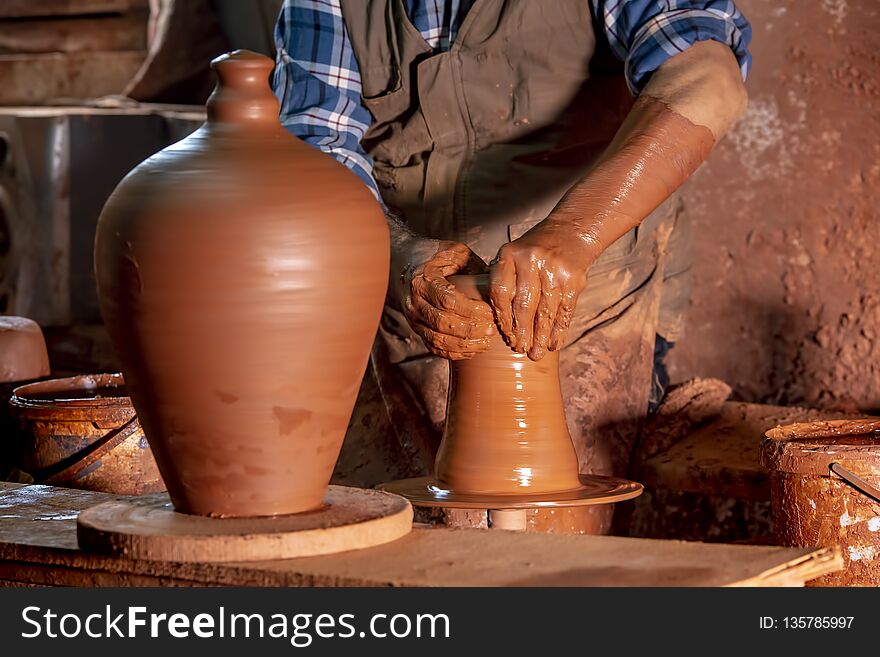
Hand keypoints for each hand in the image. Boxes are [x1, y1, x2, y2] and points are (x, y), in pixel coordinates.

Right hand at [392, 238, 494, 359]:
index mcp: (423, 279)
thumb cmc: (431, 254)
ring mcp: (413, 318)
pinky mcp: (416, 328)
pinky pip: (434, 347)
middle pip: (442, 323)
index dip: (470, 310)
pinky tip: (472, 350)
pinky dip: (454, 353)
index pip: (447, 300)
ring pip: (437, 339)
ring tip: (485, 342)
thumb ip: (474, 265)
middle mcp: (414, 301)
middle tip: (491, 329)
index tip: (489, 312)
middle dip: (470, 330)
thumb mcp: (454, 251)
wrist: (400, 260)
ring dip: (464, 345)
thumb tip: (497, 285)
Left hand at [489, 220, 599, 360]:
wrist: (571, 232)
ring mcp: (554, 269)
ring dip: (541, 337)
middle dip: (522, 332)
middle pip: (523, 305)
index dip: (502, 318)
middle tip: (519, 349)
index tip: (505, 335)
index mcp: (510, 254)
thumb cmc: (535, 251)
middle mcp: (532, 260)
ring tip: (536, 353)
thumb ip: (504, 281)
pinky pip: (565, 311)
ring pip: (545, 312)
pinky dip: (560, 329)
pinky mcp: (574, 279)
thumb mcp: (514, 256)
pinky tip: (555, 343)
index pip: (501, 293)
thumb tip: (494, 322)